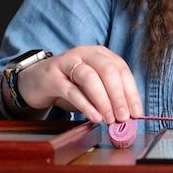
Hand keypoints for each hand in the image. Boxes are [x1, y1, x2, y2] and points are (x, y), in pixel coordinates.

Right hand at [17, 45, 141, 124]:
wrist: (36, 81)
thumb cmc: (70, 84)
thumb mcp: (93, 88)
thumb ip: (109, 97)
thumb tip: (128, 116)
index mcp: (100, 54)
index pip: (122, 70)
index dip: (131, 92)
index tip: (136, 113)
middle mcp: (85, 53)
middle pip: (108, 71)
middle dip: (119, 96)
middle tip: (123, 118)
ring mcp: (67, 62)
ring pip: (90, 78)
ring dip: (103, 101)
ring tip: (109, 119)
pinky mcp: (52, 76)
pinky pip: (72, 90)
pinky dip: (85, 105)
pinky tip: (94, 117)